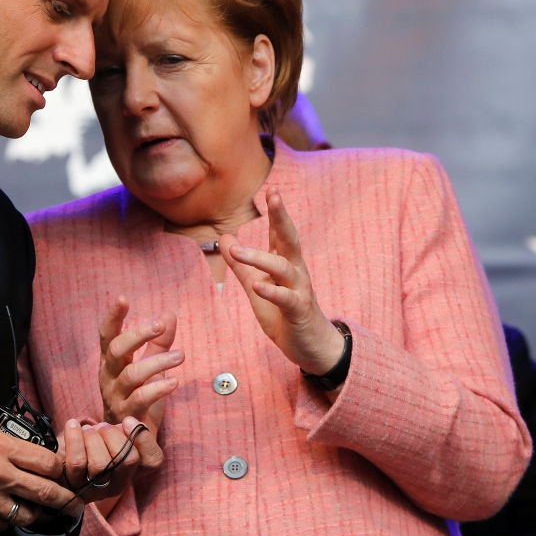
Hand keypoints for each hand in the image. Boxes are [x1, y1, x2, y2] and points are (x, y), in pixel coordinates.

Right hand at [0, 409, 76, 531]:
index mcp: (3, 446)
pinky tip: (8, 512)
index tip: (65, 472)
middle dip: (66, 501)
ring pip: (28, 516)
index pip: (48, 463)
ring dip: (38, 514)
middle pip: (46, 493)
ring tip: (42, 512)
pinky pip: (3, 526)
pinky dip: (9, 521)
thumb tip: (23, 431)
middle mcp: (0, 474)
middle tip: (75, 505)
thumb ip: (3, 424)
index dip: (62, 469)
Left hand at [60, 415, 164, 502]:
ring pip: (100, 464)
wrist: (63, 458)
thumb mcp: (115, 433)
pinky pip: (77, 462)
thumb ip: (127, 429)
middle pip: (127, 460)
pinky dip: (74, 438)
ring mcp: (96, 490)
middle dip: (113, 435)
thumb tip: (129, 423)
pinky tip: (72, 426)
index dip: (144, 438)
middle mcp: (118, 485)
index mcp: (135, 470)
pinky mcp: (73, 488)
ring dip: (93, 438)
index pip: (153, 460)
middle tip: (102, 427)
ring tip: (87, 431)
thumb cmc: (94, 441)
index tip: (127, 419)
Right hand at [98, 297, 183, 436]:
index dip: (113, 317)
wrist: (127, 441)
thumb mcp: (149, 367)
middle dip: (138, 335)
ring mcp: (116, 396)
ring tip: (181, 356)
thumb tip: (169, 314)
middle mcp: (108, 376)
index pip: (107, 335)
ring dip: (157, 362)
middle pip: (116, 350)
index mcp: (110, 362)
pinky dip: (158, 388)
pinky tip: (174, 381)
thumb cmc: (136, 397)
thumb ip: (158, 342)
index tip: (123, 298)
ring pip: (131, 374)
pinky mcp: (127, 415)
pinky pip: (140, 399)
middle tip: (159, 325)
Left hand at [219, 186, 344, 381]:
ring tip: (238, 251)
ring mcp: (299, 290)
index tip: (271, 187)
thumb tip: (224, 238)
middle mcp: (295, 272)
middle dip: (281, 217)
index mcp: (284, 264)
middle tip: (274, 195)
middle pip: (289, 239)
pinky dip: (272, 292)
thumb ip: (241, 265)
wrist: (311, 348)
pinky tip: (259, 286)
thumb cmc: (284, 315)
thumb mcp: (257, 288)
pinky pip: (287, 299)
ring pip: (283, 268)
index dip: (276, 211)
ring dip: (260, 258)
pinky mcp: (299, 311)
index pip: (279, 233)